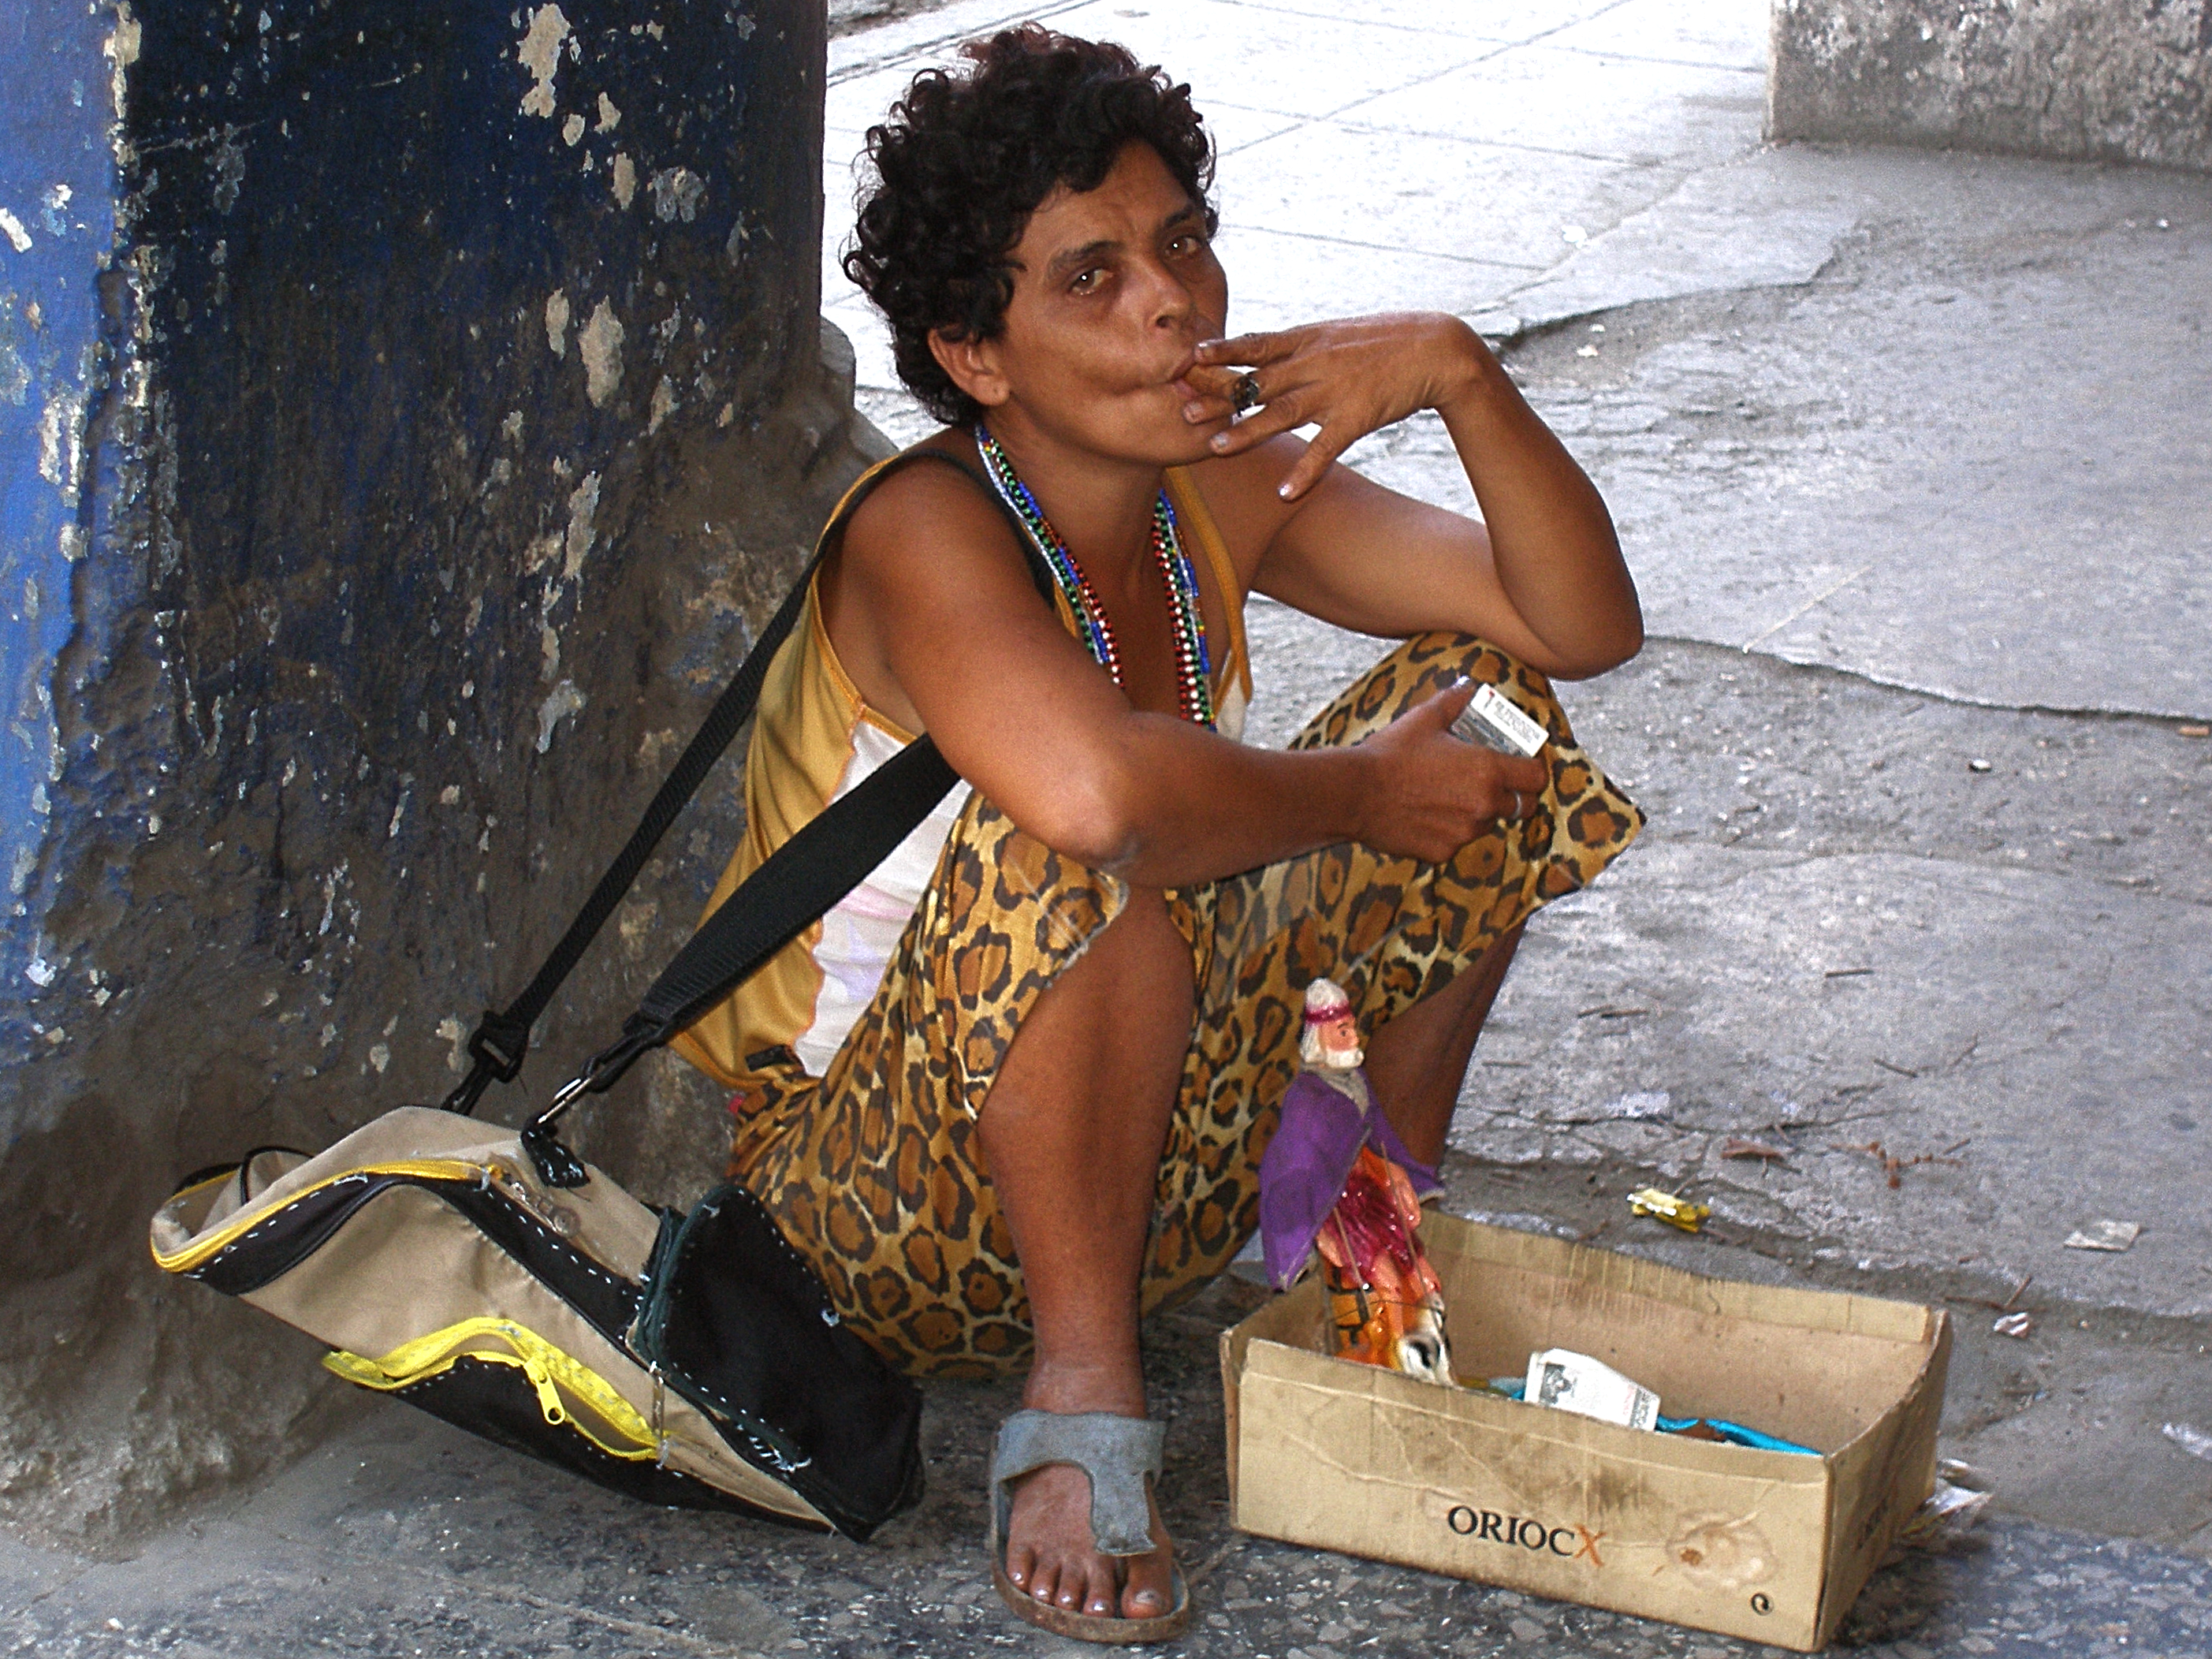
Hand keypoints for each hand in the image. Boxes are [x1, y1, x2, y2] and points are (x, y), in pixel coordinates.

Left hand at [1183, 314, 1494, 500]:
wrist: (1437, 348)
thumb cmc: (1387, 341)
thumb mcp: (1338, 334)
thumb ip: (1302, 347)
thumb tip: (1271, 354)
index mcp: (1308, 341)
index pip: (1257, 344)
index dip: (1224, 350)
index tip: (1192, 354)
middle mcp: (1314, 364)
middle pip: (1258, 383)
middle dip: (1220, 397)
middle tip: (1184, 411)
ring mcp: (1333, 391)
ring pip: (1281, 413)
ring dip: (1248, 431)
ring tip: (1217, 448)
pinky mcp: (1356, 417)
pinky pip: (1325, 449)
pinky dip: (1305, 473)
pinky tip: (1284, 493)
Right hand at [1353, 682, 1549, 863]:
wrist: (1355, 793)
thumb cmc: (1391, 753)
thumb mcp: (1425, 718)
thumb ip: (1456, 700)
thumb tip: (1471, 687)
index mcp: (1488, 770)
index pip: (1537, 777)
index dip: (1532, 771)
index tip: (1521, 767)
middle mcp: (1484, 805)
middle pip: (1520, 806)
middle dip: (1509, 795)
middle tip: (1487, 784)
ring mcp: (1464, 833)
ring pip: (1486, 824)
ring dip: (1476, 813)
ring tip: (1446, 797)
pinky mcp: (1443, 852)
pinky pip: (1456, 842)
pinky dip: (1448, 831)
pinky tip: (1425, 815)